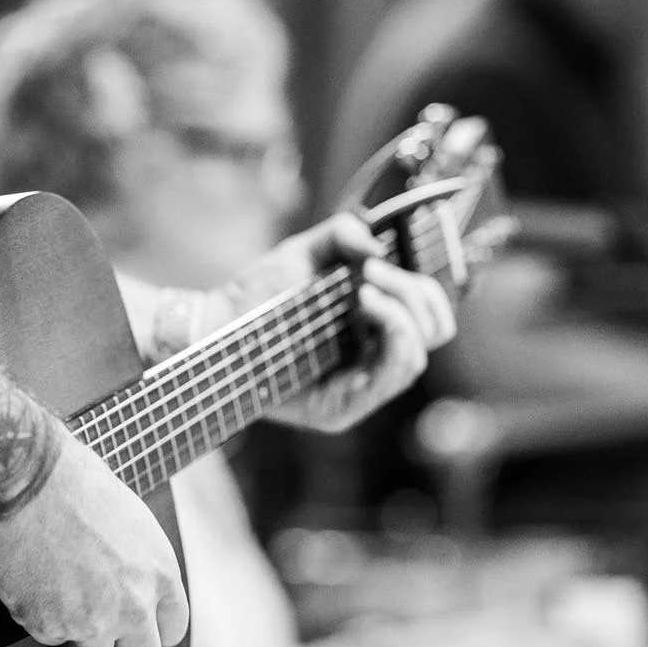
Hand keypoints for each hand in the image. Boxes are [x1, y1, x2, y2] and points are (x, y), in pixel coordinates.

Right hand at [0, 432, 188, 646]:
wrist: (28, 483)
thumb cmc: (73, 482)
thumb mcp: (128, 518)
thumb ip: (135, 562)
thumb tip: (126, 580)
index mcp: (160, 572)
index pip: (173, 627)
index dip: (154, 635)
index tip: (140, 638)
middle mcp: (134, 605)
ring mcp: (92, 622)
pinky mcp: (51, 628)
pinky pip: (47, 638)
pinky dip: (39, 624)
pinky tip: (32, 596)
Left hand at [229, 213, 456, 432]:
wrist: (212, 325)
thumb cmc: (255, 293)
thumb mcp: (304, 253)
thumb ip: (343, 236)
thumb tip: (377, 246)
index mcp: (371, 334)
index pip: (430, 320)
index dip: (421, 289)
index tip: (378, 263)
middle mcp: (369, 364)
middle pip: (434, 335)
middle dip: (414, 295)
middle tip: (372, 273)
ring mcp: (357, 392)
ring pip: (416, 356)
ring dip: (401, 312)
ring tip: (365, 288)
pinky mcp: (340, 410)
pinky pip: (392, 375)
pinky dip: (390, 331)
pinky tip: (364, 303)